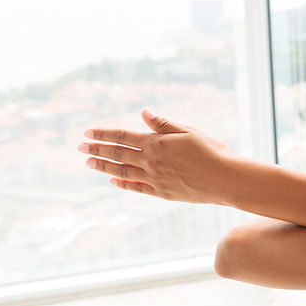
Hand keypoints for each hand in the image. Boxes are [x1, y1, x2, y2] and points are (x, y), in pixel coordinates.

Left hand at [78, 109, 236, 203]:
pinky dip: (122, 184)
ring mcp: (155, 179)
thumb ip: (163, 124)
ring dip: (103, 166)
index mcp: (157, 143)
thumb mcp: (189, 131)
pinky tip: (113, 181)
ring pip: (122, 172)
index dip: (103, 133)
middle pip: (117, 154)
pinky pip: (136, 188)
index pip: (123, 136)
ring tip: (89, 162)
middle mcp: (151, 162)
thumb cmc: (213, 151)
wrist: (226, 179)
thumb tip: (143, 112)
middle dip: (96, 149)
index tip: (87, 132)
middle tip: (79, 147)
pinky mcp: (162, 193)